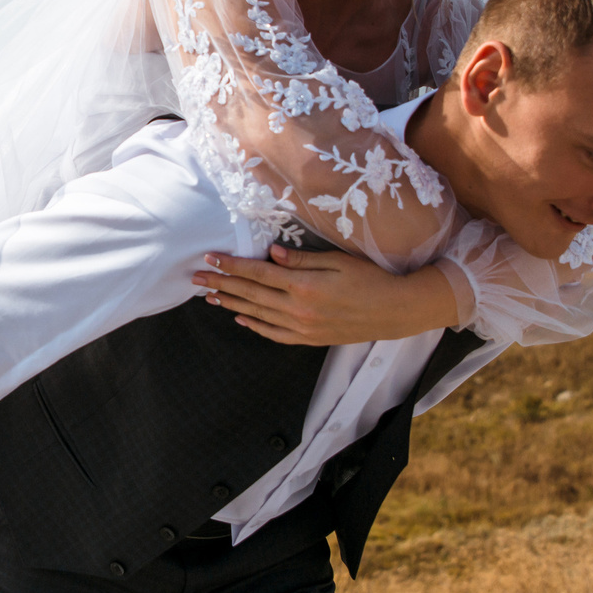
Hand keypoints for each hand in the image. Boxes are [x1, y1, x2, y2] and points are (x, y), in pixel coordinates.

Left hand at [191, 245, 460, 345]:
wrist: (396, 311)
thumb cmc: (371, 279)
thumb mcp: (338, 261)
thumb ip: (302, 260)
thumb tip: (270, 253)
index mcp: (304, 286)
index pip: (258, 273)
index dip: (232, 265)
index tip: (210, 258)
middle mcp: (298, 309)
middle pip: (251, 294)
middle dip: (221, 284)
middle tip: (196, 278)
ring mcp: (302, 327)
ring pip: (257, 315)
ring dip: (231, 305)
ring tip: (209, 297)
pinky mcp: (309, 338)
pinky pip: (274, 334)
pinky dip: (255, 326)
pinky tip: (240, 318)